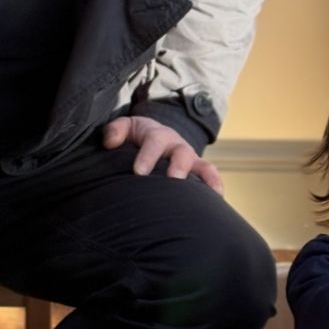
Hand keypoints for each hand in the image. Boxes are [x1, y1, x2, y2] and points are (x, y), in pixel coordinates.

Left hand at [101, 115, 223, 193]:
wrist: (158, 138)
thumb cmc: (138, 137)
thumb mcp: (126, 127)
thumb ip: (115, 131)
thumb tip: (110, 143)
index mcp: (157, 135)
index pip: (154, 142)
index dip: (148, 156)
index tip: (139, 172)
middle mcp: (177, 146)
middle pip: (182, 153)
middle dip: (178, 166)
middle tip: (173, 179)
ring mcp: (191, 159)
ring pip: (203, 166)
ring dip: (205, 179)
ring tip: (205, 197)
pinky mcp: (199, 171)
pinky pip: (212, 177)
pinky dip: (216, 186)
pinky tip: (217, 200)